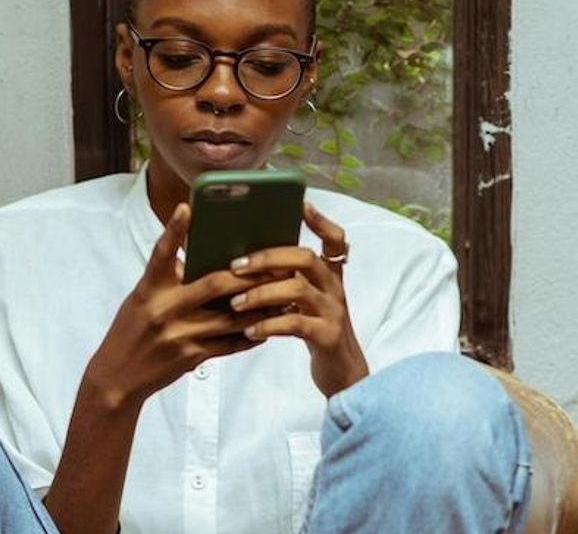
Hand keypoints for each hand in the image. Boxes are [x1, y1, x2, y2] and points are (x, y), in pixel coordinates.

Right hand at [85, 203, 270, 409]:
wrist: (117, 377)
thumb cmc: (132, 329)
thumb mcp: (143, 298)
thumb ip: (169, 277)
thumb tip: (199, 252)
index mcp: (150, 289)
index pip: (161, 254)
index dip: (174, 230)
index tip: (187, 207)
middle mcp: (164, 309)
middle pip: (213, 285)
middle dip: (248, 276)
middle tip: (275, 264)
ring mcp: (179, 335)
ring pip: (230, 318)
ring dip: (260, 307)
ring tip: (284, 297)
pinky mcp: (191, 357)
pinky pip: (229, 345)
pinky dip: (250, 335)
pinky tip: (269, 327)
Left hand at [229, 202, 368, 397]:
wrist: (343, 374)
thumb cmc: (314, 331)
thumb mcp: (307, 301)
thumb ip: (289, 279)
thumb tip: (243, 260)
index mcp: (329, 275)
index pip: (335, 240)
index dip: (320, 221)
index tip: (302, 204)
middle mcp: (334, 288)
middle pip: (306, 258)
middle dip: (268, 257)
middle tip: (236, 265)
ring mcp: (333, 312)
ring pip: (298, 290)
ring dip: (261, 293)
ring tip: (235, 303)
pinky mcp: (327, 337)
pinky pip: (296, 324)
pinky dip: (269, 325)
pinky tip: (249, 330)